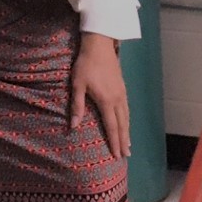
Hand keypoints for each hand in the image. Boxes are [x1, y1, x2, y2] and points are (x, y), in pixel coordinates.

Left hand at [71, 33, 129, 158]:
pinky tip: (127, 122)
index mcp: (106, 101)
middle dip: (124, 141)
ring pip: (126, 116)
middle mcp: (117, 99)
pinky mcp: (122, 87)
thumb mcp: (77, 84)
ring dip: (127, 131)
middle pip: (122, 124)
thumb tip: (73, 126)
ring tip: (129, 144)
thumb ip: (77, 105)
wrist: (100, 45)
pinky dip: (128, 119)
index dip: (114, 142)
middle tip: (126, 156)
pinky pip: (127, 108)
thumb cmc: (85, 64)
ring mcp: (122, 93)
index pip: (111, 126)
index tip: (117, 154)